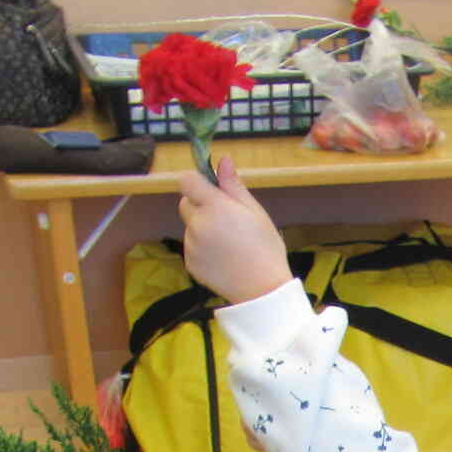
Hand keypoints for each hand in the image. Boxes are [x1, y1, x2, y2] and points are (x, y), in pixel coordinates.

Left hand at [177, 155, 293, 305]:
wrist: (262, 290)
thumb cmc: (265, 248)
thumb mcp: (255, 212)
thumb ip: (234, 186)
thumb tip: (223, 161)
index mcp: (214, 207)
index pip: (186, 180)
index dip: (196, 182)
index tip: (210, 189)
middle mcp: (197, 224)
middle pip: (185, 203)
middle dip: (200, 206)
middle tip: (226, 219)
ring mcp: (191, 245)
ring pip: (190, 226)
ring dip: (202, 229)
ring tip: (229, 244)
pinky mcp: (190, 263)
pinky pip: (192, 247)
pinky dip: (203, 249)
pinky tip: (224, 257)